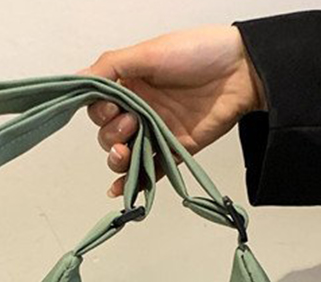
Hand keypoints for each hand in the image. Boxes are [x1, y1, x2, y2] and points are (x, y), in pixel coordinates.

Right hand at [76, 24, 267, 197]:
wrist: (241, 73)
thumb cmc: (199, 53)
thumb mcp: (148, 52)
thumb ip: (112, 66)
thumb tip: (79, 79)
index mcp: (130, 83)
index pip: (99, 107)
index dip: (100, 112)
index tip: (112, 108)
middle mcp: (140, 108)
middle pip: (108, 134)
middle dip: (111, 134)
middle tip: (131, 123)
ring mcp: (156, 131)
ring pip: (125, 154)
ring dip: (118, 158)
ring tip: (126, 151)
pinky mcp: (174, 150)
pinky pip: (149, 170)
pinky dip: (133, 182)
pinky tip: (120, 190)